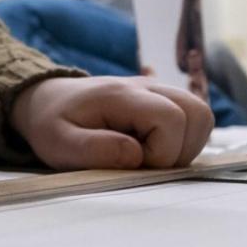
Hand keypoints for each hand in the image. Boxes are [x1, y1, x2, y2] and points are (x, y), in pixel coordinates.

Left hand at [8, 76, 213, 169]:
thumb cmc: (51, 123)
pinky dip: (183, 139)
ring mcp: (156, 89)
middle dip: (181, 149)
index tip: (133, 161)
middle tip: (146, 160)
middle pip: (198, 112)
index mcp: (122, 94)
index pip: (172, 118)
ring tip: (149, 154)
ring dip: (185, 145)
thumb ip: (96, 150)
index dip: (161, 151)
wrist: (46, 100)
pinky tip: (153, 146)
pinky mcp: (160, 99)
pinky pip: (192, 118)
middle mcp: (146, 85)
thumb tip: (137, 156)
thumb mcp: (60, 143)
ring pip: (200, 114)